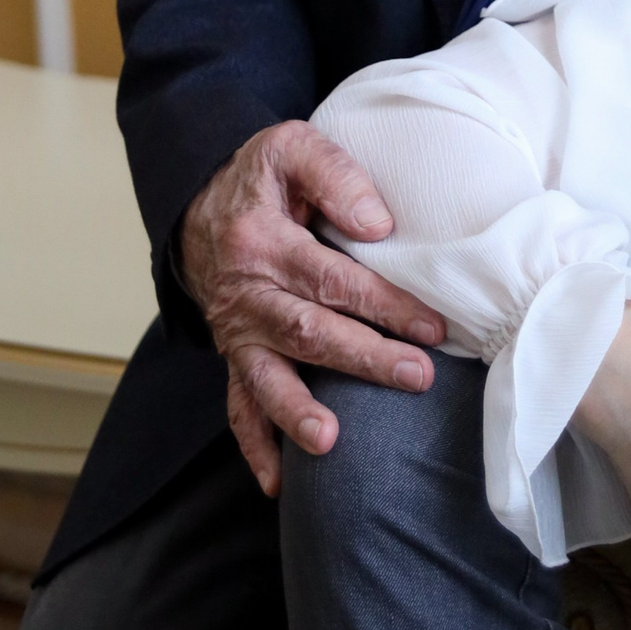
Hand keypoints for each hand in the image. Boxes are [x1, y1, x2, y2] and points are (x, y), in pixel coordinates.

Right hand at [178, 122, 445, 496]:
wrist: (198, 203)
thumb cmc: (260, 176)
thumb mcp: (291, 147)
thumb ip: (335, 175)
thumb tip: (378, 225)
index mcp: (262, 240)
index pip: (332, 279)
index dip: (384, 304)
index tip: (431, 325)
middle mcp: (245, 292)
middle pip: (307, 332)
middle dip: (363, 358)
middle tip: (416, 376)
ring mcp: (236, 330)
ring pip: (266, 375)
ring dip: (297, 411)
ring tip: (329, 440)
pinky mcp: (234, 354)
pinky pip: (237, 404)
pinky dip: (255, 445)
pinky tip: (279, 482)